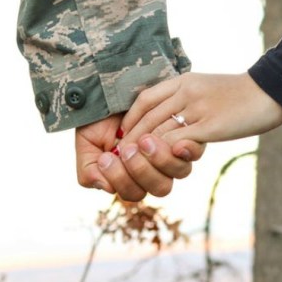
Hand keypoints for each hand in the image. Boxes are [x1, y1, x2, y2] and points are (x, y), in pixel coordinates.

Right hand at [75, 114, 203, 200]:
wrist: (114, 89)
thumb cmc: (98, 120)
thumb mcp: (87, 145)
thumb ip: (89, 170)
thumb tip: (104, 187)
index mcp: (132, 178)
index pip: (134, 192)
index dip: (122, 179)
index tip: (108, 157)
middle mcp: (156, 170)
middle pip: (160, 188)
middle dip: (142, 170)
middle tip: (127, 149)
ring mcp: (173, 155)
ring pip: (179, 172)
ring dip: (161, 159)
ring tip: (145, 140)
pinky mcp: (187, 136)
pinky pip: (193, 151)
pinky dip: (185, 149)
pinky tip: (175, 142)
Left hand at [120, 73, 281, 149]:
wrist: (271, 91)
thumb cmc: (241, 94)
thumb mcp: (209, 88)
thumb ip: (189, 100)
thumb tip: (174, 117)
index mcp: (184, 81)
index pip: (146, 98)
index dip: (131, 118)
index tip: (123, 134)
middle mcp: (186, 92)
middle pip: (148, 116)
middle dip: (131, 138)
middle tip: (120, 155)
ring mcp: (198, 108)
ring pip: (158, 130)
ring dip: (142, 148)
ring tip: (132, 162)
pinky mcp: (210, 125)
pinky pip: (178, 140)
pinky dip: (162, 152)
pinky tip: (156, 162)